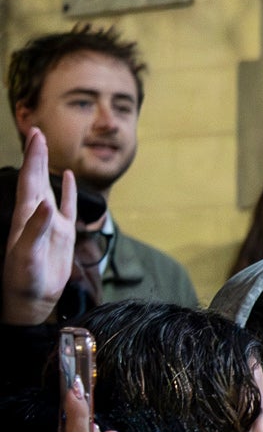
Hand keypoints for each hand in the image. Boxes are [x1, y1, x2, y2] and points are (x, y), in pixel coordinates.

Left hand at [5, 128, 76, 325]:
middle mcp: (36, 215)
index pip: (29, 181)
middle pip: (35, 179)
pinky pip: (68, 206)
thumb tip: (48, 204)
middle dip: (37, 155)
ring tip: (47, 148)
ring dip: (47, 168)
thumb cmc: (24, 280)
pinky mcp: (62, 234)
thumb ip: (37, 229)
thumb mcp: (28, 255)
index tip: (36, 137)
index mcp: (26, 216)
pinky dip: (69, 191)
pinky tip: (69, 178)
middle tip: (38, 132)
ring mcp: (50, 223)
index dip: (33, 159)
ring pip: (49, 188)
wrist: (31, 300)